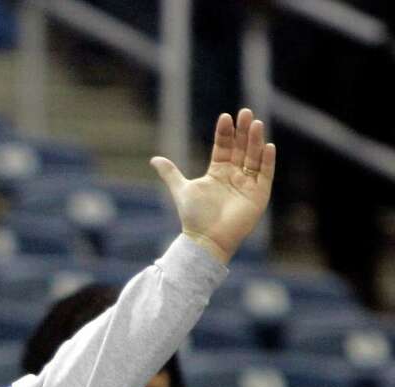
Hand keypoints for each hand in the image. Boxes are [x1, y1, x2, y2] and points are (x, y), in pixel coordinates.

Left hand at [151, 108, 275, 263]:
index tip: (225, 117)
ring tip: (255, 124)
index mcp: (218, 172)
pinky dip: (267, 162)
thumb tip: (154, 159)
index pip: (224, 147)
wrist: (205, 239)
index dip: (225, 133)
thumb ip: (170, 173)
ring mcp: (247, 184)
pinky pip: (265, 175)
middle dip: (242, 131)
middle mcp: (234, 176)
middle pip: (241, 149)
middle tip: (244, 112)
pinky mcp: (258, 195)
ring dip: (255, 141)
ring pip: (253, 158)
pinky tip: (267, 146)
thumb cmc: (193, 216)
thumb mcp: (181, 189)